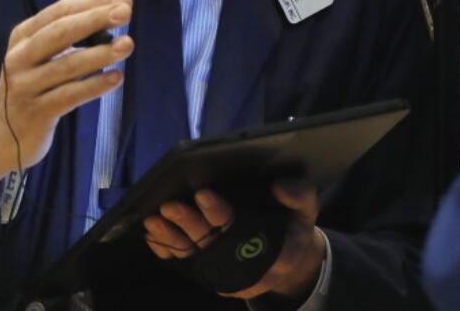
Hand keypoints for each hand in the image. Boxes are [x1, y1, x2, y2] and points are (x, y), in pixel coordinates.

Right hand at [0, 0, 133, 200]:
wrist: (1, 136)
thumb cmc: (33, 86)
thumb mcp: (42, 55)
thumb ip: (72, 33)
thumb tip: (117, 5)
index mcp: (23, 36)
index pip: (59, 11)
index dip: (91, 3)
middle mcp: (20, 57)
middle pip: (60, 32)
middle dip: (94, 18)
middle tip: (125, 12)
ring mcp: (25, 86)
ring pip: (67, 65)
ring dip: (100, 53)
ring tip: (127, 44)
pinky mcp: (36, 113)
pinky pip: (69, 95)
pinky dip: (94, 85)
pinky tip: (116, 77)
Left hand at [143, 180, 326, 300]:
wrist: (290, 259)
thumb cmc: (294, 227)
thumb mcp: (307, 210)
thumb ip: (299, 195)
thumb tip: (280, 186)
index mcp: (269, 248)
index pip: (240, 228)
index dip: (218, 212)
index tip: (203, 193)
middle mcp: (244, 264)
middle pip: (211, 243)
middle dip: (188, 224)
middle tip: (169, 206)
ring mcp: (225, 272)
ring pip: (194, 256)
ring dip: (172, 239)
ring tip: (153, 222)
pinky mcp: (211, 273)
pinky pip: (186, 264)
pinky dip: (168, 252)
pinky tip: (152, 239)